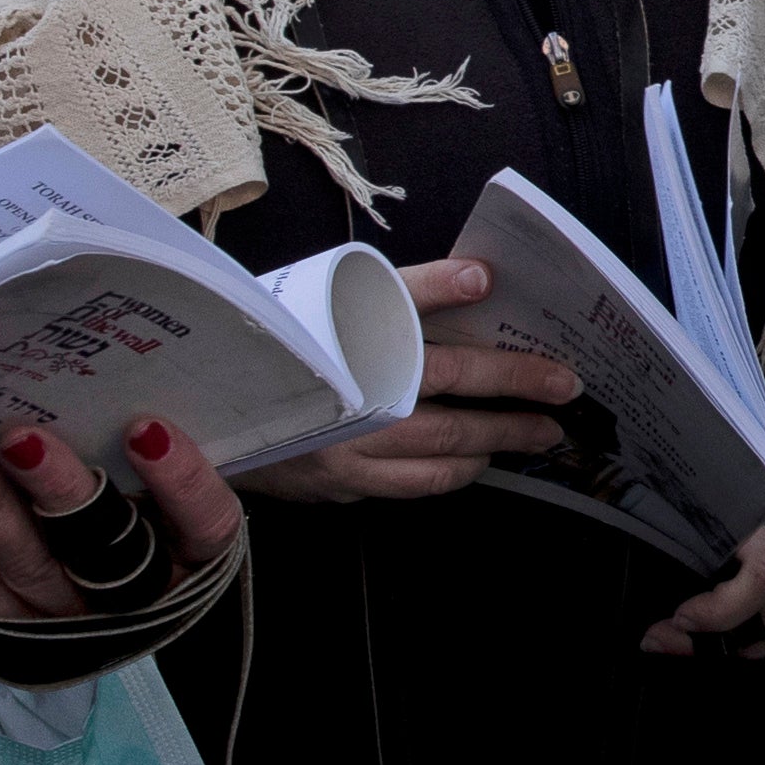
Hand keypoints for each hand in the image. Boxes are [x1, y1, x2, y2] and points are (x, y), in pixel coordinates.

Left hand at [0, 414, 247, 623]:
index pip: (203, 522)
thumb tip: (98, 379)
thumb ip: (150, 451)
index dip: (178, 481)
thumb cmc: (149, 522)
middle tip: (19, 438)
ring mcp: (70, 619)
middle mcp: (138, 598)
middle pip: (101, 547)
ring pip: (28, 566)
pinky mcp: (13, 629)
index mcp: (196, 557)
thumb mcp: (173, 496)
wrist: (119, 608)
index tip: (144, 429)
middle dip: (56, 491)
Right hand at [238, 258, 581, 500]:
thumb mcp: (334, 300)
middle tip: (563, 394)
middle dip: (515, 403)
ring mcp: (342, 453)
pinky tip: (476, 458)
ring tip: (536, 432)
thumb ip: (412, 289)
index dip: (484, 339)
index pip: (433, 346)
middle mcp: (345, 407)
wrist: (201, 404)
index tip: (530, 334)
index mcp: (345, 351)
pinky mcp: (337, 486)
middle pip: (449, 406)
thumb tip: (479, 277)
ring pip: (439, 455)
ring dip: (495, 443)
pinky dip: (453, 471)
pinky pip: (413, 484)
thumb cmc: (280, 344)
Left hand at [644, 344, 764, 660]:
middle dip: (715, 641)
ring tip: (709, 637)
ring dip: (751, 644)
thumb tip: (645, 492)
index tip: (680, 616)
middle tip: (667, 637)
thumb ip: (708, 479)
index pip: (763, 579)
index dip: (720, 610)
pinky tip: (764, 641)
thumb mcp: (744, 445)